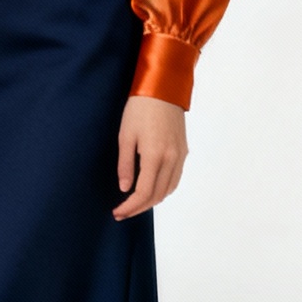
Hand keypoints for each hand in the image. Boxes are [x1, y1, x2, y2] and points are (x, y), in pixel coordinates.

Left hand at [113, 95, 186, 219]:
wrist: (162, 89)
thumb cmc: (139, 109)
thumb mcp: (125, 136)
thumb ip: (125, 165)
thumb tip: (125, 189)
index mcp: (155, 156)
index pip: (144, 193)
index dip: (130, 207)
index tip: (117, 212)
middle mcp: (171, 159)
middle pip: (157, 196)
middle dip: (139, 208)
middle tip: (122, 212)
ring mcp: (180, 156)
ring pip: (168, 189)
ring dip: (152, 201)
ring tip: (135, 203)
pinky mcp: (184, 151)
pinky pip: (175, 178)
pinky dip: (163, 189)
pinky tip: (152, 189)